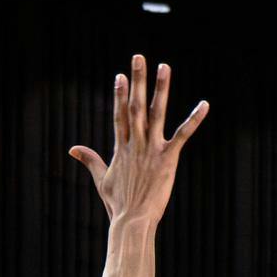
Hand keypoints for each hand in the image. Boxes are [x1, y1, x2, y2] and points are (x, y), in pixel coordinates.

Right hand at [69, 54, 207, 224]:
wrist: (132, 219)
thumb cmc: (118, 204)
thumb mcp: (102, 179)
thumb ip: (91, 160)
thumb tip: (72, 149)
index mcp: (121, 147)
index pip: (120, 114)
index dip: (119, 94)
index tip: (120, 75)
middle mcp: (135, 143)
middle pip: (134, 105)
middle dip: (137, 80)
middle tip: (138, 57)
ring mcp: (151, 149)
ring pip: (156, 112)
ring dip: (160, 89)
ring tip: (164, 66)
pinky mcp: (167, 158)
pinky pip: (182, 134)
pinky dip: (194, 119)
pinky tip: (204, 104)